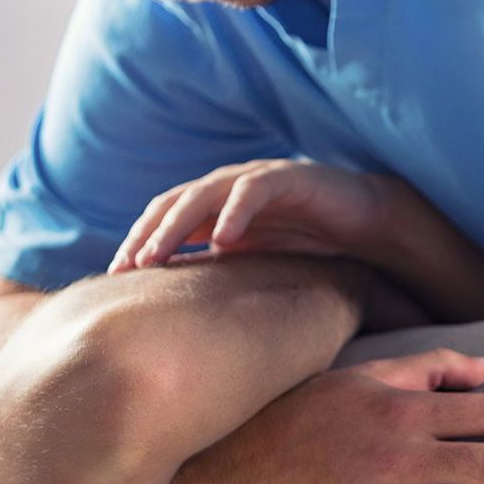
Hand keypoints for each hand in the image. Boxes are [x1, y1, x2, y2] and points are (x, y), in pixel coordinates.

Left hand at [107, 159, 394, 273]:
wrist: (367, 227)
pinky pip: (254, 191)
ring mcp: (256, 180)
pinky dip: (235, 212)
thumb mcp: (253, 266)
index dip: (137, 243)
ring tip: (158, 253)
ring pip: (203, 193)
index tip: (116, 276)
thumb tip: (171, 306)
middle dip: (147, 234)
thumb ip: (216, 274)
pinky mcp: (288, 177)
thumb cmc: (309, 248)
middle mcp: (228, 189)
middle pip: (173, 203)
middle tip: (127, 266)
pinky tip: (223, 239)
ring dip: (177, 224)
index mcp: (214, 209)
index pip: (162, 219)